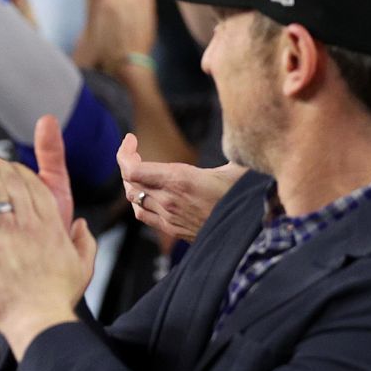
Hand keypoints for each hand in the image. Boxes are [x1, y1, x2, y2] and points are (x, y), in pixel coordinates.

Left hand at [0, 138, 94, 358]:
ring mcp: (8, 236)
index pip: (35, 188)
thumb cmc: (59, 298)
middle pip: (11, 185)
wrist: (41, 320)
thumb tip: (81, 225)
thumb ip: (85, 242)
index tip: (8, 164)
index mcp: (52, 227)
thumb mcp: (83, 267)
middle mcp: (30, 225)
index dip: (19, 172)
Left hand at [120, 133, 243, 246]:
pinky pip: (143, 214)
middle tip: (136, 151)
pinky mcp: (171, 229)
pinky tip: (146, 193)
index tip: (130, 139)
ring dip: (131, 182)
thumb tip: (234, 136)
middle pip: (130, 182)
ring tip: (139, 170)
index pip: (133, 170)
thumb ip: (228, 149)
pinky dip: (138, 201)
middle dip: (128, 162)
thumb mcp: (234, 168)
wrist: (246, 234)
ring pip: (134, 198)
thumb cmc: (243, 198)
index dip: (124, 153)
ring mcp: (167, 217)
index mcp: (179, 180)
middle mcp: (168, 199)